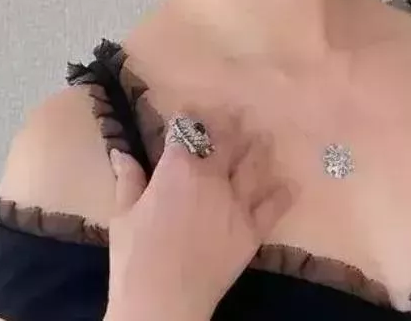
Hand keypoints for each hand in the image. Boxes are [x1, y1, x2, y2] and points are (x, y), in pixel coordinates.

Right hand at [105, 111, 294, 320]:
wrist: (163, 301)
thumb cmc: (135, 257)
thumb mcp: (122, 214)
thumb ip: (128, 179)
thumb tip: (121, 152)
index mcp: (177, 169)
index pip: (186, 130)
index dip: (189, 116)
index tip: (191, 109)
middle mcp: (211, 177)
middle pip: (227, 139)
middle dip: (232, 122)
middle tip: (239, 112)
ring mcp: (236, 203)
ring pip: (255, 164)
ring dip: (260, 146)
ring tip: (264, 137)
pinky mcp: (252, 230)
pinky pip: (274, 205)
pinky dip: (283, 192)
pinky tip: (290, 183)